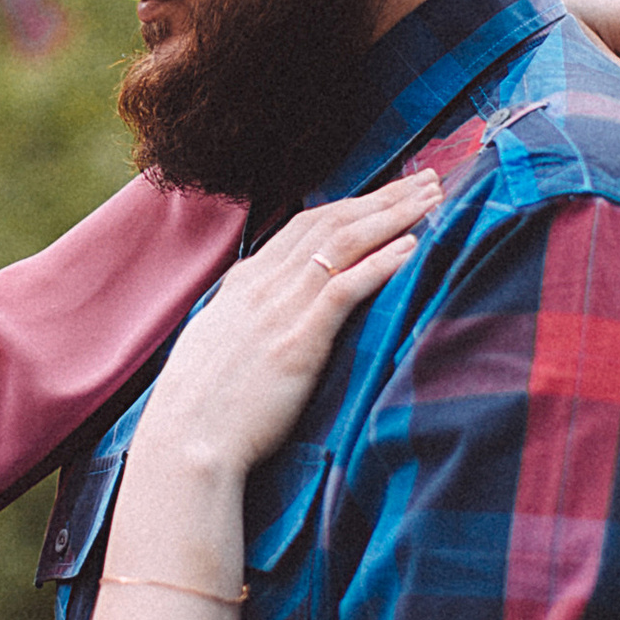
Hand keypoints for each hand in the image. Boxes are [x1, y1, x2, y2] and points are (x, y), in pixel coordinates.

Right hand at [129, 172, 437, 486]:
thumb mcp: (219, 344)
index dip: (353, 203)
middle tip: (428, 178)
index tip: (389, 192)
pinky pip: (344, 289)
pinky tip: (412, 247)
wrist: (186, 441)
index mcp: (245, 283)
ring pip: (343, 243)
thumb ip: (248, 319)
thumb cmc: (201, 407)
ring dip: (393, 216)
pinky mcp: (298, 342)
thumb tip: (270, 317)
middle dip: (384, 197)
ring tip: (433, 199)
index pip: (306, 225)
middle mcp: (263, 285)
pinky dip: (380, 263)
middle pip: (332, 222)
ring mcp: (280, 310)